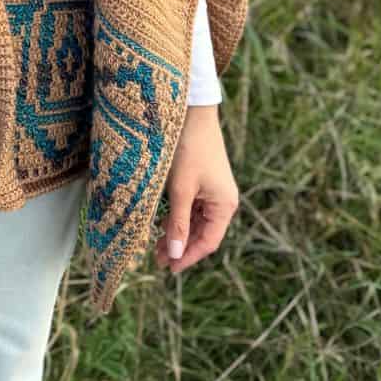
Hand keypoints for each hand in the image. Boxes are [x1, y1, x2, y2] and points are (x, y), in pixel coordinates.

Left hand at [154, 104, 238, 274]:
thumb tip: (175, 254)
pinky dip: (178, 216)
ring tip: (155, 245)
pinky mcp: (203, 180)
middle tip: (156, 259)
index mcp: (225, 205)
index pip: (208, 242)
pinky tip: (162, 222)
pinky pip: (192, 206)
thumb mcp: (180, 189)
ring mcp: (213, 190)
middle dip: (180, 246)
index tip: (169, 268)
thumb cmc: (187, 149)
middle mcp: (223, 200)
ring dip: (177, 232)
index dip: (188, 257)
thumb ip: (178, 223)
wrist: (192, 112)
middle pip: (202, 232)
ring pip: (195, 220)